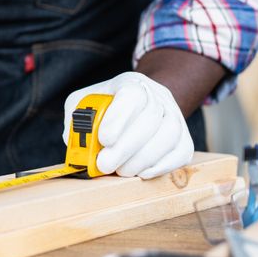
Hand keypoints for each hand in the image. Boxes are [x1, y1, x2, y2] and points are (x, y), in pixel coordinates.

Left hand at [62, 72, 193, 179]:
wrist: (142, 107)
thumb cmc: (107, 108)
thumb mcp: (85, 103)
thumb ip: (75, 118)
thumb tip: (73, 141)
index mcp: (132, 83)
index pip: (132, 94)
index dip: (119, 118)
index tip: (104, 139)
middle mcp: (158, 96)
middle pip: (151, 118)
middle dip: (126, 147)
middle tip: (104, 165)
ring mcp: (175, 117)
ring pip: (169, 135)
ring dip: (143, 158)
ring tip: (121, 171)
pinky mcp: (184, 139)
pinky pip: (181, 152)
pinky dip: (160, 166)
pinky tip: (141, 173)